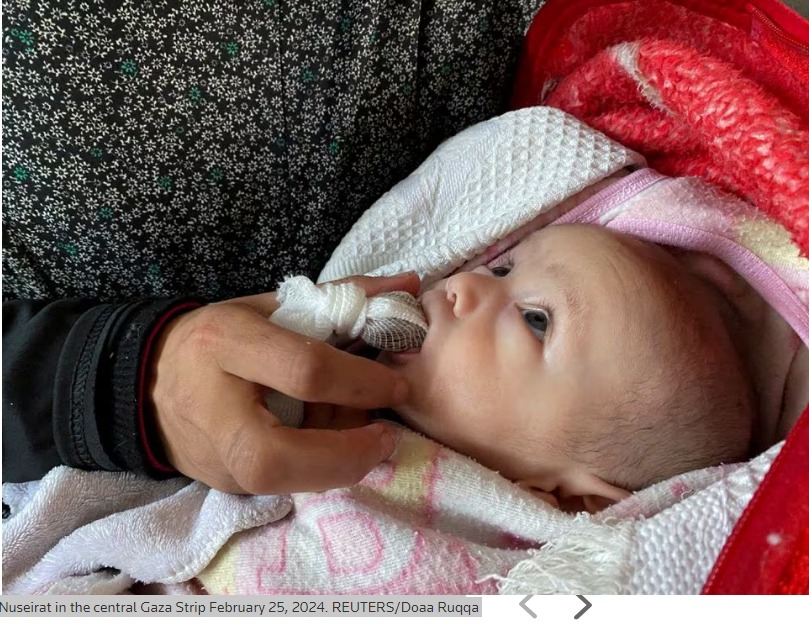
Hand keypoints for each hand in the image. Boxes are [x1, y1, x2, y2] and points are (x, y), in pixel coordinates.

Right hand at [148, 272, 419, 493]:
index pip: (302, 371)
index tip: (397, 386)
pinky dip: (318, 472)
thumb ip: (341, 298)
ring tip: (367, 441)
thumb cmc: (220, 336)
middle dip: (344, 453)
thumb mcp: (271, 306)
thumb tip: (408, 286)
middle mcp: (212, 406)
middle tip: (385, 436)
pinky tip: (336, 450)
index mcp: (226, 343)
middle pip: (275, 454)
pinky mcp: (221, 483)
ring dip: (337, 468)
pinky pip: (279, 487)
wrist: (150, 382)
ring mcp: (211, 454)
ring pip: (277, 481)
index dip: (360, 383)